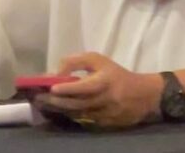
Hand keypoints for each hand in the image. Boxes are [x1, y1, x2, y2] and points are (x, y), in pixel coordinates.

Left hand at [40, 52, 161, 128]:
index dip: (68, 87)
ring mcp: (108, 114)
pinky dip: (72, 116)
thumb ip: (76, 62)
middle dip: (58, 102)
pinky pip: (86, 121)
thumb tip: (56, 73)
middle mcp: (107, 99)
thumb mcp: (97, 60)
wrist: (144, 95)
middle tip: (40, 98)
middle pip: (79, 103)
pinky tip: (59, 111)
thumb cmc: (115, 74)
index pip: (85, 86)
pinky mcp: (108, 124)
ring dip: (61, 110)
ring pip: (80, 114)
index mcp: (105, 80)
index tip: (52, 88)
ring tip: (44, 105)